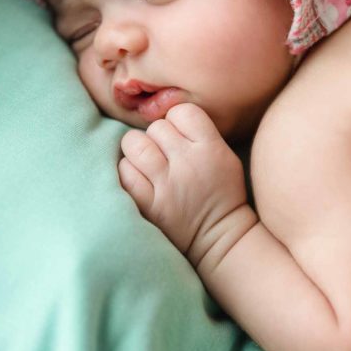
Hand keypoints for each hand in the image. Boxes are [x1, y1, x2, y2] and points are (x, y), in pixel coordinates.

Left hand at [118, 103, 248, 261]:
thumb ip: (200, 133)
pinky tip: (139, 179)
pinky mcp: (149, 205)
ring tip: (146, 162)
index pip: (181, 112)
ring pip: (135, 144)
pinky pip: (125, 172)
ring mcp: (166, 185)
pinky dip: (128, 172)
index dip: (176, 121)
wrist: (220, 239)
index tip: (179, 135)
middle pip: (156, 127)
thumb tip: (167, 116)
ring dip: (137, 150)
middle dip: (157, 137)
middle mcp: (187, 163)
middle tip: (163, 153)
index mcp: (210, 148)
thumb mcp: (225, 156)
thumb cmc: (222, 194)